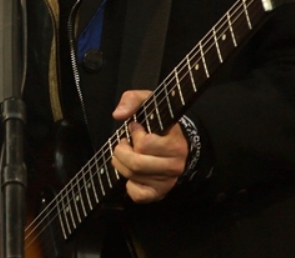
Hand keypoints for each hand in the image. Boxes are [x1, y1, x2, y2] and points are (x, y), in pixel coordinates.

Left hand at [110, 89, 188, 203]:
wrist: (176, 143)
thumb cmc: (159, 124)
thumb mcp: (148, 102)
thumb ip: (132, 100)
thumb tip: (118, 115)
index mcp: (176, 144)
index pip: (145, 144)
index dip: (134, 134)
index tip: (135, 128)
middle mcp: (175, 165)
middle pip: (136, 164)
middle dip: (121, 152)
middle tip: (123, 144)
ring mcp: (167, 182)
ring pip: (133, 177)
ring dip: (121, 164)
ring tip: (125, 154)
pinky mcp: (159, 194)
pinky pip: (137, 194)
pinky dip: (129, 185)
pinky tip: (132, 173)